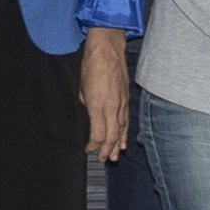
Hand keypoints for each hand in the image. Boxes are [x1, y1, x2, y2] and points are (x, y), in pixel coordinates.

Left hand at [79, 25, 132, 163]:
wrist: (107, 50)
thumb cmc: (92, 66)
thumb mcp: (82, 89)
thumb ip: (88, 106)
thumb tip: (92, 116)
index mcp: (97, 106)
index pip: (98, 134)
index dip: (93, 145)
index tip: (88, 150)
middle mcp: (112, 107)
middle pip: (111, 135)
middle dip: (106, 150)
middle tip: (103, 159)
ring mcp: (122, 103)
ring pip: (121, 130)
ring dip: (117, 145)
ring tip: (114, 156)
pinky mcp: (126, 99)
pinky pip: (126, 120)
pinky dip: (125, 132)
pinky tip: (123, 140)